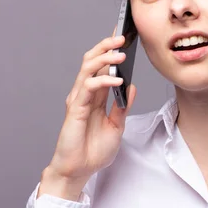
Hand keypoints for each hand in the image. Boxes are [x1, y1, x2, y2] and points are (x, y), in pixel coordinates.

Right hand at [38, 34, 135, 199]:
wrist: (80, 171)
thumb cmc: (93, 151)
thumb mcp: (116, 127)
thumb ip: (122, 106)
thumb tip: (131, 86)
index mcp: (95, 96)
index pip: (102, 66)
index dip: (110, 50)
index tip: (123, 36)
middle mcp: (85, 94)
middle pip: (92, 60)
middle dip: (106, 46)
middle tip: (122, 38)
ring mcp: (79, 99)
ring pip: (88, 68)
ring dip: (105, 58)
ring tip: (121, 54)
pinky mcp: (76, 108)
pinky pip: (89, 87)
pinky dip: (103, 80)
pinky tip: (117, 80)